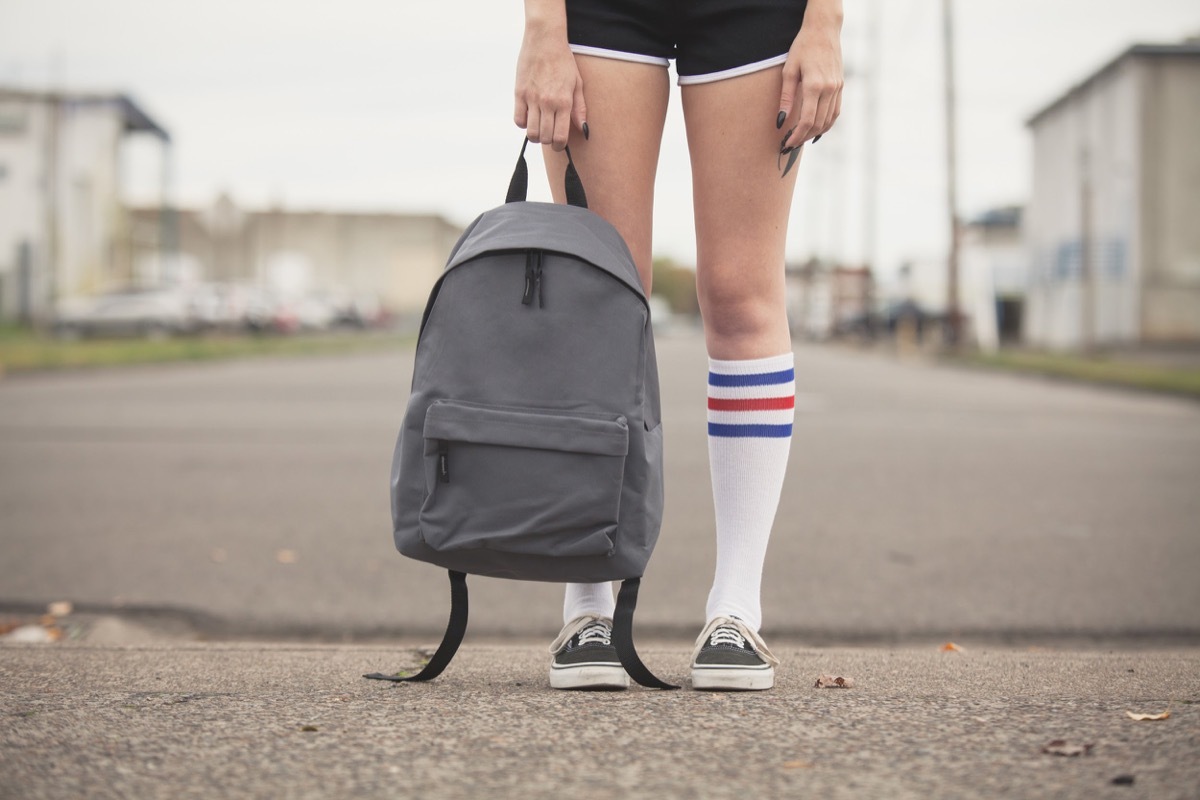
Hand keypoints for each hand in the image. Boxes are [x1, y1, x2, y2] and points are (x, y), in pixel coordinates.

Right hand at [514, 22, 586, 150]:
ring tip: (539, 127)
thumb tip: (583, 129)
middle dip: (548, 141)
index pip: (560, 137)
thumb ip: (579, 108)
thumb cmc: (563, 61)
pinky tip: (529, 116)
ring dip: (535, 135)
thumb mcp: (577, 84)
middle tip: (549, 136)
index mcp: (564, 102)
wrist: (545, 40)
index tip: (559, 143)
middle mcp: (547, 103)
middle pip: (544, 137)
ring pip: (531, 132)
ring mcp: (532, 98)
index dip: (559, 145)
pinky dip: (523, 123)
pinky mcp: (519, 93)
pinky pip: (518, 120)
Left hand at [777, 11, 843, 149]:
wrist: (824, 30)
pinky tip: (816, 130)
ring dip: (815, 133)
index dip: (796, 136)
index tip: (787, 144)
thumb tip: (780, 121)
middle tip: (791, 145)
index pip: (806, 120)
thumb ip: (786, 97)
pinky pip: (835, 112)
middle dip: (803, 138)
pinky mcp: (840, 86)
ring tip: (801, 139)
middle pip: (818, 124)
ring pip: (828, 121)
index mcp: (815, 85)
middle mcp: (829, 89)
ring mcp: (837, 88)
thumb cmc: (802, 48)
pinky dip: (826, 124)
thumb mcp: (789, 70)